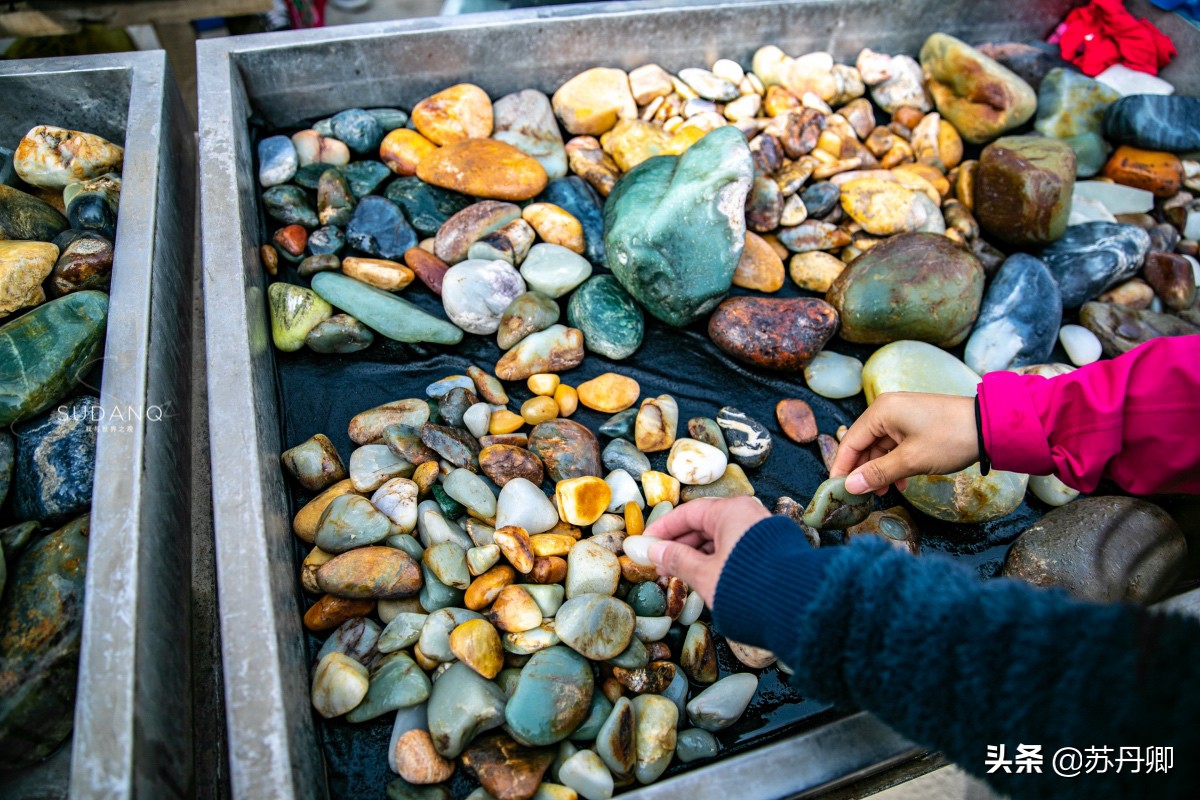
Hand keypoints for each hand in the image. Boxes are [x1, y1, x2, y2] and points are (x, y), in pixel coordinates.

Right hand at [643, 496, 770, 606]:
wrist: (798, 608)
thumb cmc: (748, 587)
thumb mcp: (704, 574)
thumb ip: (676, 560)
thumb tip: (654, 550)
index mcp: (731, 511)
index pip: (688, 513)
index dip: (663, 529)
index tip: (646, 543)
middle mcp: (749, 515)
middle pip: (704, 524)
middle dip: (679, 545)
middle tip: (659, 564)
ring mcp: (762, 533)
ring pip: (721, 538)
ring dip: (697, 555)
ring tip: (679, 575)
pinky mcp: (772, 552)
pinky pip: (736, 549)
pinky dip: (717, 560)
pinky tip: (705, 578)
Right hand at [832, 392, 978, 495]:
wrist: (991, 426)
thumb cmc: (949, 439)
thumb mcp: (911, 460)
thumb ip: (878, 473)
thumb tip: (850, 487)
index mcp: (881, 411)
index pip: (850, 442)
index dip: (842, 468)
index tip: (836, 490)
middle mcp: (887, 409)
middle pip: (863, 444)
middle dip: (863, 471)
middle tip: (862, 496)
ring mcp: (902, 415)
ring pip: (880, 446)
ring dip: (881, 470)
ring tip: (885, 492)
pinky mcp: (915, 422)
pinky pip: (895, 444)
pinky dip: (895, 463)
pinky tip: (903, 482)